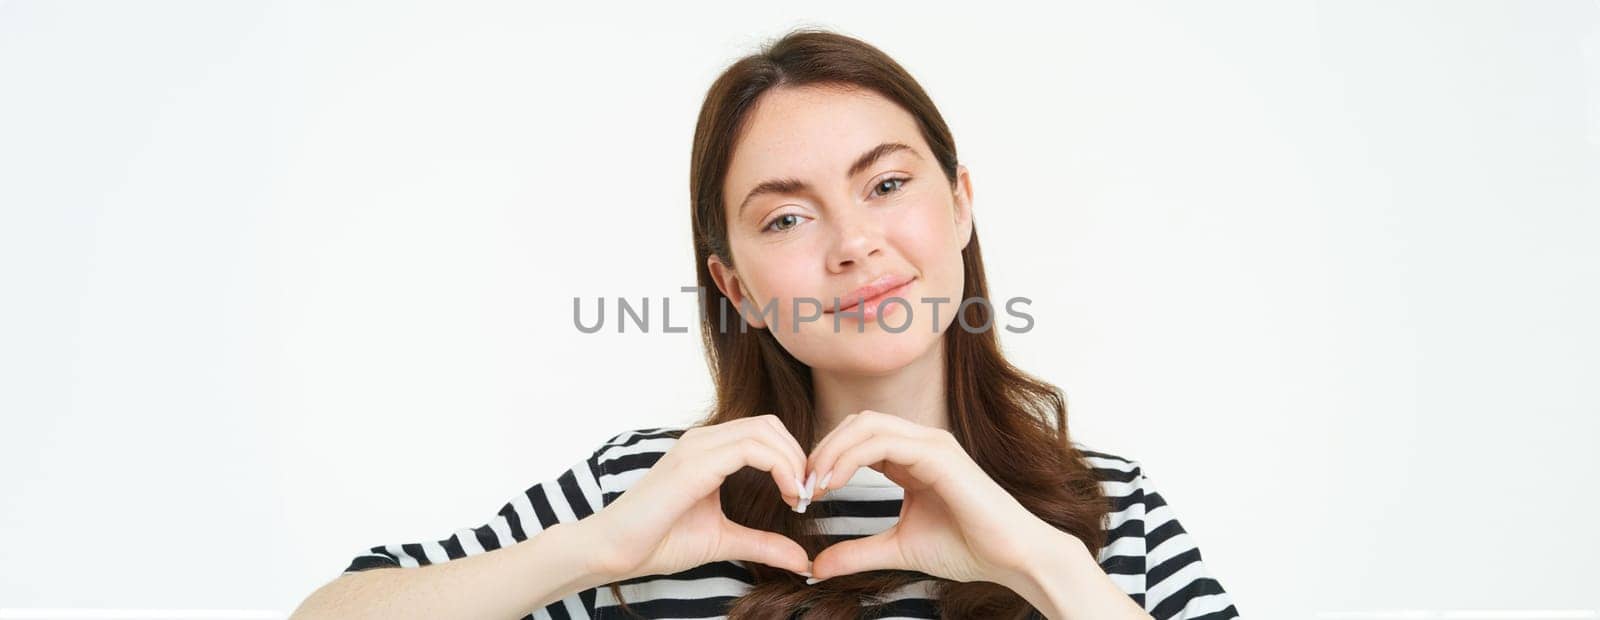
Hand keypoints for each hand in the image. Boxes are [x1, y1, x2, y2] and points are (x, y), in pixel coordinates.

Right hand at [586, 415, 814, 580]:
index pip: (764, 432)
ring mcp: (697, 447)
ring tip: (798, 496)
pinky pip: (750, 449)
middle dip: (798, 455)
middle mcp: (703, 440)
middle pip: (770, 425)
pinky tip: (787, 495)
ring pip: (764, 431)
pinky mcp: (694, 463)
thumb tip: (803, 560)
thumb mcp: (725, 540)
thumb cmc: (660, 541)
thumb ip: (763, 543)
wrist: (615, 551)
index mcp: (709, 450)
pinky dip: (780, 467)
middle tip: (806, 494)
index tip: (802, 496)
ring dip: (792, 460)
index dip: (793, 458)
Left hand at [802, 410, 1062, 585]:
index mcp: (913, 457)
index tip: (806, 493)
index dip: (827, 458)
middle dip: (824, 448)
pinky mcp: (940, 454)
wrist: (1011, 558)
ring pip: (867, 424)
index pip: (859, 437)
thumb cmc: (967, 548)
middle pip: (858, 422)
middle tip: (802, 485)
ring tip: (814, 484)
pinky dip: (851, 457)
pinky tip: (834, 483)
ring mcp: (932, 443)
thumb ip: (857, 552)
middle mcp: (922, 442)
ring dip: (832, 450)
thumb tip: (815, 565)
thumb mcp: (897, 549)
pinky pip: (884, 441)